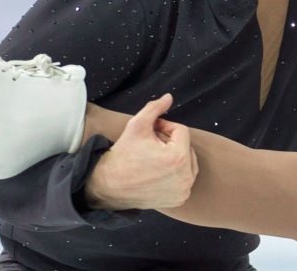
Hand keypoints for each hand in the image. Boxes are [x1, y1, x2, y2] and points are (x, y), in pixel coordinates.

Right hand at [84, 94, 197, 210]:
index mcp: (178, 157)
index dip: (165, 127)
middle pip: (186, 147)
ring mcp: (183, 190)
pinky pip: (184, 179)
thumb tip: (169, 97)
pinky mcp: (179, 200)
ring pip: (188, 163)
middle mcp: (185, 177)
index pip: (181, 131)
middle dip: (171, 143)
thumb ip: (155, 108)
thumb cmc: (123, 154)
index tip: (151, 131)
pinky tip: (158, 174)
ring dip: (175, 157)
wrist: (108, 185)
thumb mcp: (136, 125)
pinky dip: (176, 174)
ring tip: (155, 159)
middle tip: (151, 145)